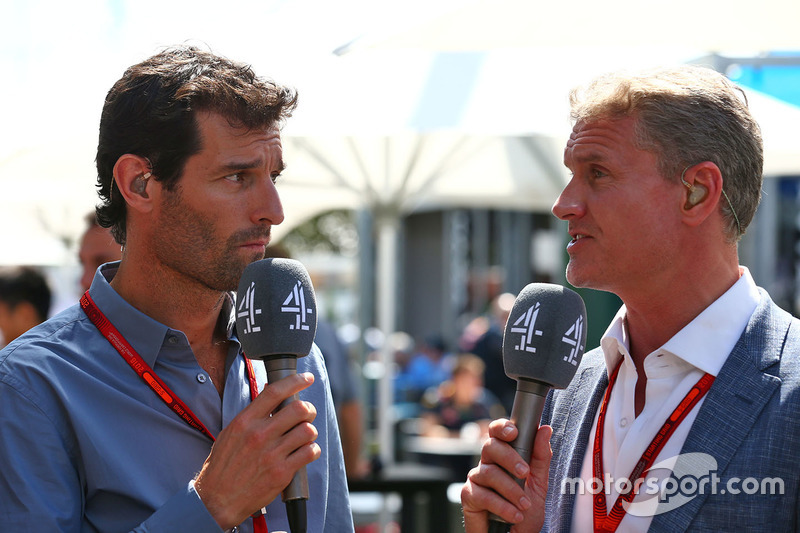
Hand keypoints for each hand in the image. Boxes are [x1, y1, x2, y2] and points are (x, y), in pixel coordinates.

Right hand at [194, 372, 320, 528]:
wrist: (217, 499)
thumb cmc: (223, 465)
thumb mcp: (231, 432)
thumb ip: (252, 414)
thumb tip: (271, 392)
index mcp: (245, 421)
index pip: (275, 392)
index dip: (295, 381)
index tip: (307, 378)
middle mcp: (259, 435)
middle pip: (298, 409)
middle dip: (308, 410)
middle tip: (307, 415)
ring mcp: (271, 454)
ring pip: (307, 430)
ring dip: (310, 431)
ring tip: (304, 436)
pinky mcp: (281, 472)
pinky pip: (310, 452)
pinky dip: (312, 450)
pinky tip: (305, 452)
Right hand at [461, 419, 552, 532]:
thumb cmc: (524, 511)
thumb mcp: (539, 484)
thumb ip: (541, 457)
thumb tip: (545, 429)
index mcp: (503, 456)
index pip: (497, 432)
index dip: (502, 427)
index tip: (514, 432)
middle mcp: (487, 463)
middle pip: (490, 446)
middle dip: (510, 458)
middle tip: (525, 474)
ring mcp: (476, 478)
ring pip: (489, 472)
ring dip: (511, 490)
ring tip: (524, 505)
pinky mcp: (468, 496)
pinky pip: (483, 494)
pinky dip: (502, 506)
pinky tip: (514, 516)